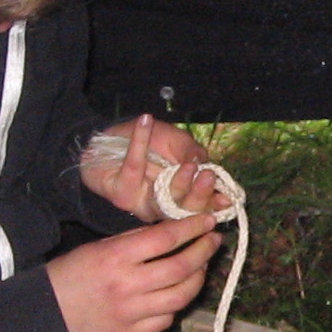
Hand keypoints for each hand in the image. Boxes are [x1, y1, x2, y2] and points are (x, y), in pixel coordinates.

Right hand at [44, 211, 220, 331]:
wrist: (45, 315)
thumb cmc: (71, 274)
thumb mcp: (97, 247)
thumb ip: (134, 242)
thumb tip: (172, 232)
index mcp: (116, 257)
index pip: (165, 239)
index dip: (192, 228)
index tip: (207, 222)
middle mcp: (127, 286)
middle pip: (181, 268)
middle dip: (203, 252)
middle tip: (212, 242)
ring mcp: (131, 314)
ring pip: (181, 297)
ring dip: (198, 279)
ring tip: (201, 267)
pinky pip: (166, 319)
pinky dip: (176, 305)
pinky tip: (177, 293)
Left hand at [81, 113, 222, 221]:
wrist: (104, 144)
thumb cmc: (146, 143)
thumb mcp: (175, 141)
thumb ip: (190, 152)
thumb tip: (204, 166)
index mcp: (181, 194)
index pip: (202, 204)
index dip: (215, 204)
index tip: (227, 198)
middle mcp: (164, 204)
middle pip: (186, 209)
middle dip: (199, 195)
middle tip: (207, 177)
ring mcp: (143, 202)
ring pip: (164, 199)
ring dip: (178, 182)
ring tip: (188, 166)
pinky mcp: (122, 193)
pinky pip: (133, 166)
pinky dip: (140, 141)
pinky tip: (146, 121)